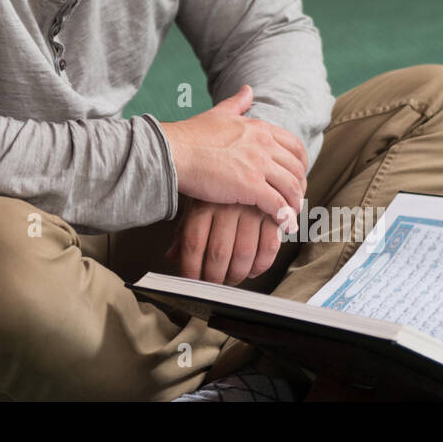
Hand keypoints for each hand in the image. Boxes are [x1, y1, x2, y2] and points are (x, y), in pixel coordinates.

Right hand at [158, 85, 307, 226]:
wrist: (173, 152)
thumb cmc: (190, 136)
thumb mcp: (218, 114)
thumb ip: (237, 103)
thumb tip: (248, 90)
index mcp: (259, 128)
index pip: (294, 146)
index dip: (300, 164)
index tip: (295, 177)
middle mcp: (264, 144)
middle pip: (296, 168)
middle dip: (300, 187)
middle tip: (294, 200)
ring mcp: (258, 165)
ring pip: (291, 187)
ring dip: (295, 205)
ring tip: (291, 217)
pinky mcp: (250, 187)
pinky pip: (278, 205)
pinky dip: (285, 217)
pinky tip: (285, 226)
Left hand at [164, 196, 283, 284]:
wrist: (246, 157)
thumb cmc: (216, 187)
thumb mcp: (196, 204)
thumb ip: (184, 232)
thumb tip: (171, 257)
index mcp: (204, 204)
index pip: (193, 243)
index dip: (190, 268)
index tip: (191, 281)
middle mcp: (227, 206)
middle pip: (218, 253)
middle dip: (215, 277)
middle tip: (214, 284)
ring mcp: (251, 209)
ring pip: (244, 254)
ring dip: (237, 274)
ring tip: (232, 279)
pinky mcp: (271, 212)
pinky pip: (269, 247)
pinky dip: (261, 264)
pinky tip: (253, 269)